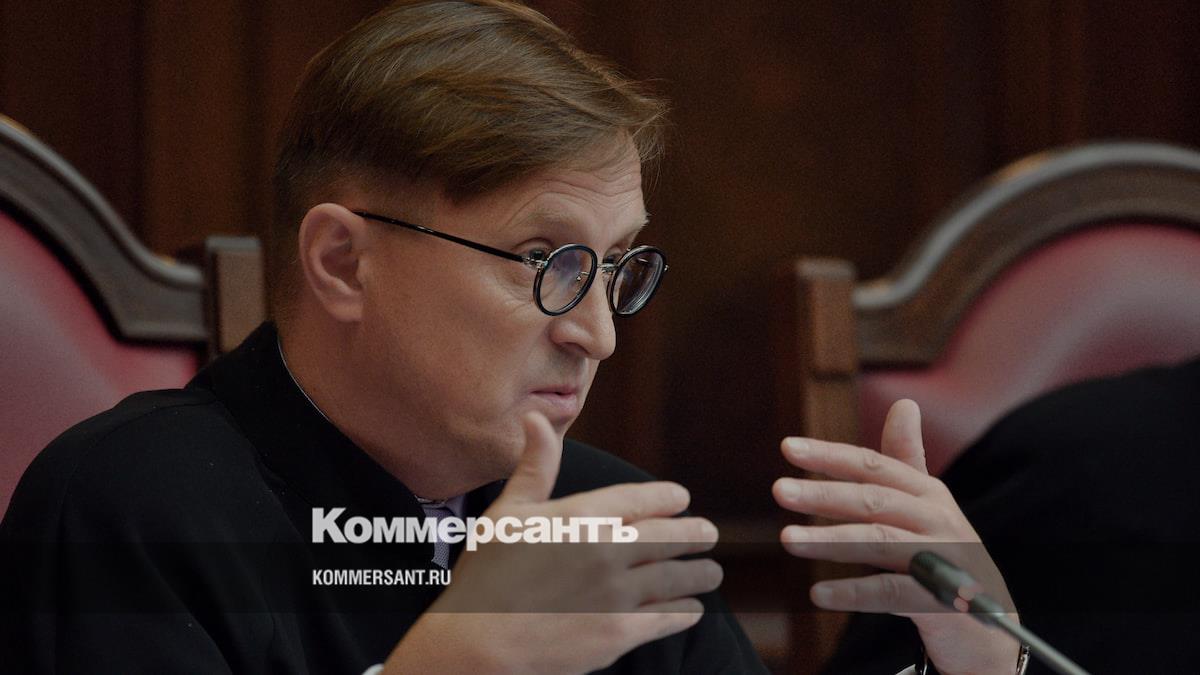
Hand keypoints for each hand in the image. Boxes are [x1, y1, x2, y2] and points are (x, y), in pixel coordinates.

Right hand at [384, 411, 721, 673]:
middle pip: (672, 537)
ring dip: (700, 574)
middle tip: (709, 535)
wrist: (477, 644)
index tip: (682, 500)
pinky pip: (669, 618)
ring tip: (710, 572)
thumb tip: (537, 416)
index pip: (645, 499)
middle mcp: (607, 551)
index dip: (670, 499)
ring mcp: (617, 594)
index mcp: (583, 516)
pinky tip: (690, 609)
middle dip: (697, 535)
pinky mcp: (619, 633)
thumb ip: (536, 466)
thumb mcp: (508, 513)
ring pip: (678, 578)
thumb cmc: (486, 575)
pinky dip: (685, 611)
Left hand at [773, 400, 1021, 674]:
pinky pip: (892, 593)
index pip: (874, 466)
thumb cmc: (945, 554)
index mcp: (927, 492)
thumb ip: (906, 460)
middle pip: (873, 500)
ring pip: (880, 541)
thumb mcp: (926, 505)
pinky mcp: (941, 600)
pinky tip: (818, 593)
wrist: (988, 622)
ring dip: (831, 539)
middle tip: (779, 490)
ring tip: (787, 538)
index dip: (831, 456)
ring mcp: (943, 559)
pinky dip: (854, 593)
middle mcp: (937, 519)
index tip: (788, 447)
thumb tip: (904, 403)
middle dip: (824, 493)